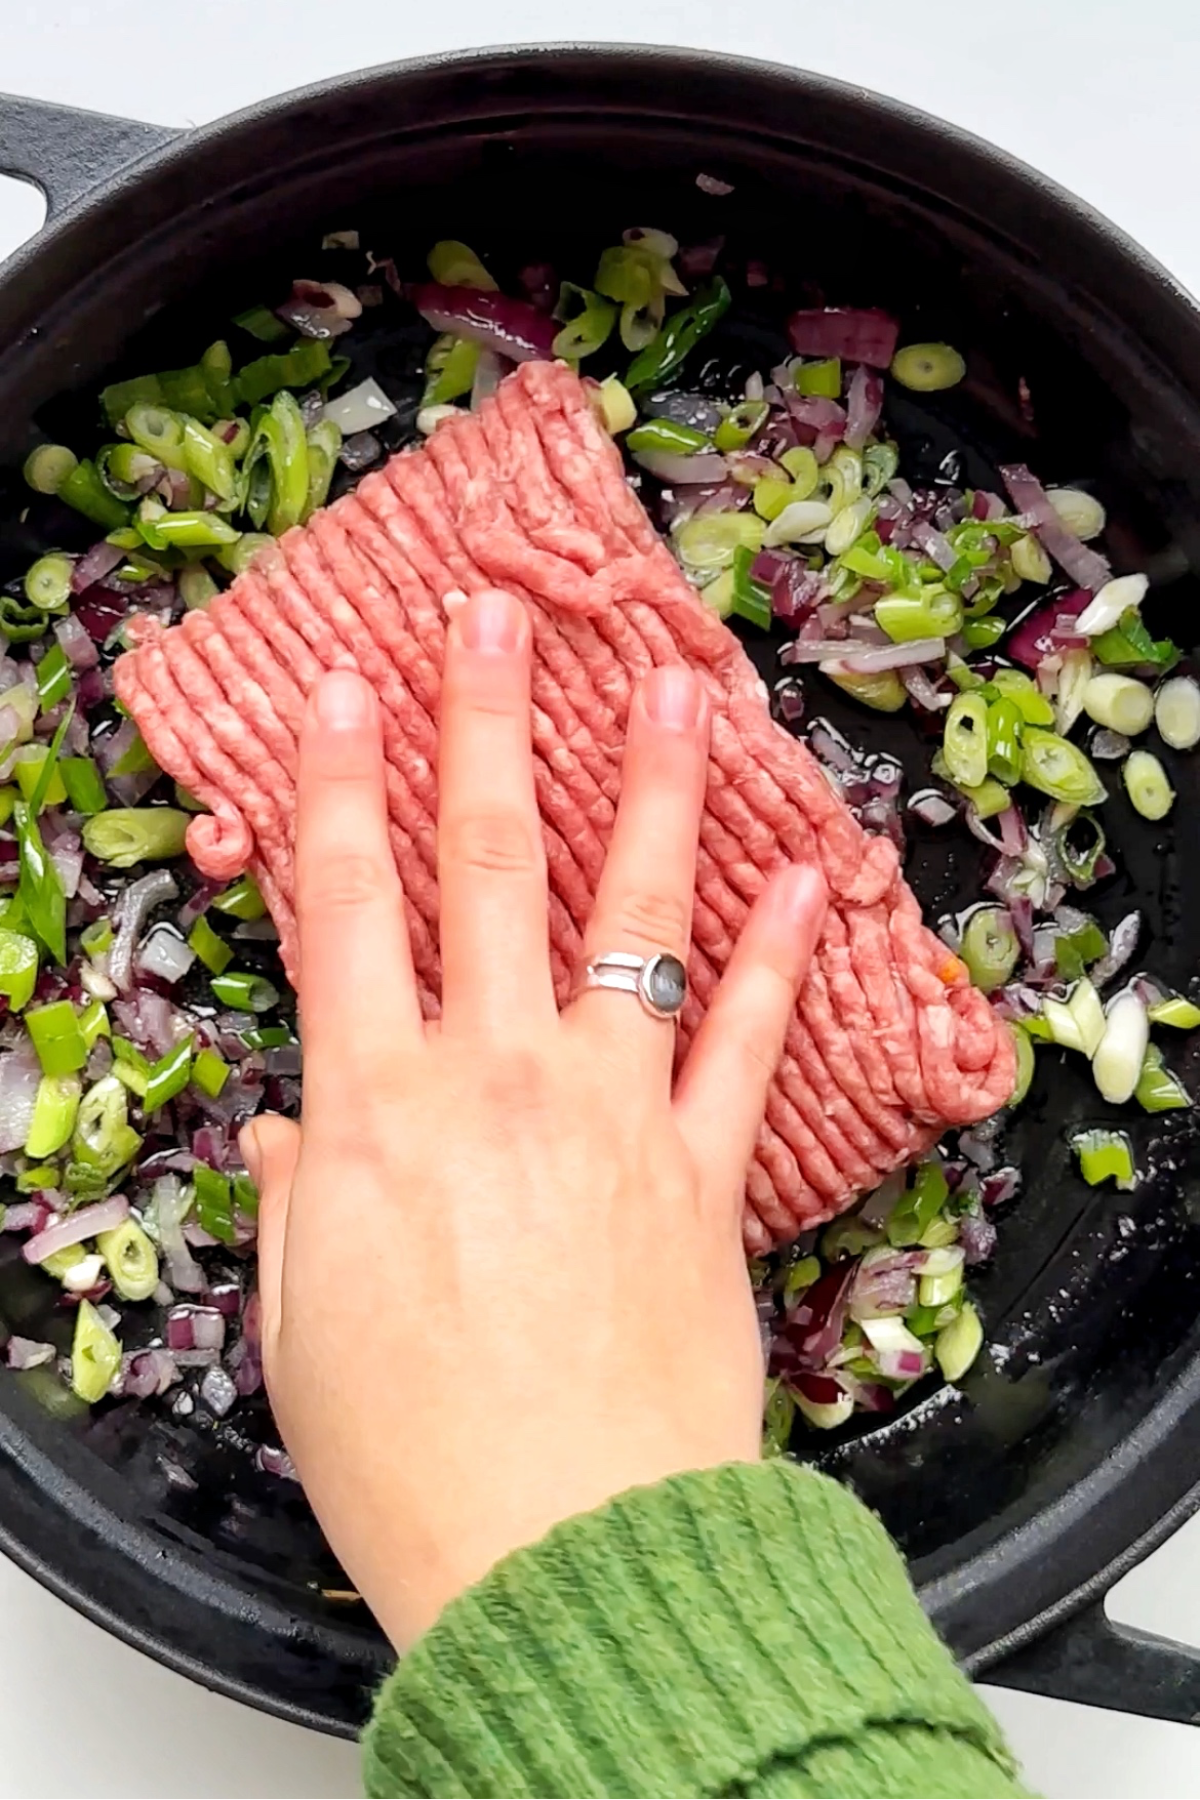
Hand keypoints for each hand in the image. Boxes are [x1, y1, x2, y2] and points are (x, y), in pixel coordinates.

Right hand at [242, 586, 826, 1649]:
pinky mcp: (703, 1175)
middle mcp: (494, 1082)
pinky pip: (746, 1045)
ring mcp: (611, 1115)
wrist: (564, 1556)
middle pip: (488, 867)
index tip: (343, 688)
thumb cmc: (412, 1455)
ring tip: (672, 687)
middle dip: (486, 723)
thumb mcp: (304, 1325)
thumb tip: (282, 1127)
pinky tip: (803, 880)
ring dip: (652, 793)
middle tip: (494, 617)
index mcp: (374, 1111)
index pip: (346, 908)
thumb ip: (295, 1200)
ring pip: (632, 920)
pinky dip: (779, 959)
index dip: (338, 787)